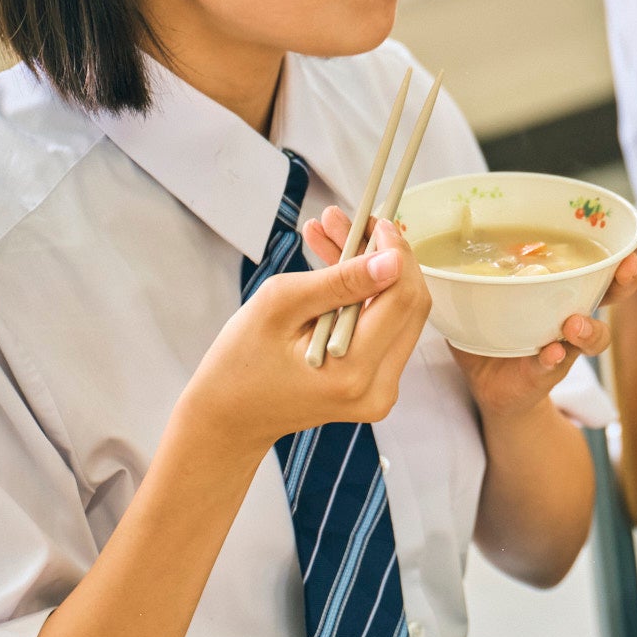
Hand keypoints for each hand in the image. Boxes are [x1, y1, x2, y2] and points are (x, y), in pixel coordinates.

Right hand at [178, 208, 430, 462]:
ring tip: (328, 231)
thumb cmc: (241, 361)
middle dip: (382, 255)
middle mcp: (379, 389)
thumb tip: (393, 259)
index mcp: (354, 373)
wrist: (228, 417)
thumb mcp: (281, 305)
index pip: (402, 298)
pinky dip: (361, 293)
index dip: (395, 253)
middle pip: (407, 305)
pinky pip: (381, 327)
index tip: (374, 219)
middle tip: (347, 220)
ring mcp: (379, 391)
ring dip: (369, 268)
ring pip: (395, 311)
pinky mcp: (374, 384)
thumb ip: (341, 281)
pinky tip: (331, 261)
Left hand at [450, 211, 636, 423]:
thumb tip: (420, 220)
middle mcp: (574, 314)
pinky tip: (551, 353)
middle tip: (630, 265)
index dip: (634, 240)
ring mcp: (565, 347)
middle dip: (626, 277)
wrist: (493, 391)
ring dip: (589, 328)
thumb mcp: (486, 287)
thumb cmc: (495, 330)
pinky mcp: (544, 375)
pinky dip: (554, 359)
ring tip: (575, 323)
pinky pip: (553, 367)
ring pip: (593, 336)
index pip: (606, 257)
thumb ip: (470, 257)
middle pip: (613, 292)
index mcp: (568, 288)